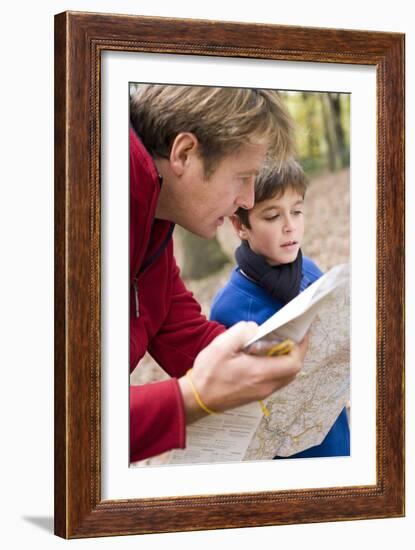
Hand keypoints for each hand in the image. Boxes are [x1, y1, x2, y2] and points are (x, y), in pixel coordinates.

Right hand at [179, 322, 307, 422]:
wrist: (197, 399)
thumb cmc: (208, 374)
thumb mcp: (221, 346)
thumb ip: (241, 332)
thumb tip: (256, 328)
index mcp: (260, 372)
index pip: (293, 362)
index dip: (301, 346)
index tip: (300, 333)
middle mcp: (265, 385)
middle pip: (293, 370)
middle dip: (296, 352)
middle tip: (292, 335)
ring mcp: (261, 392)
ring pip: (286, 376)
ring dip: (287, 360)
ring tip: (279, 344)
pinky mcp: (256, 394)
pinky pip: (276, 380)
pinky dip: (278, 367)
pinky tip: (265, 357)